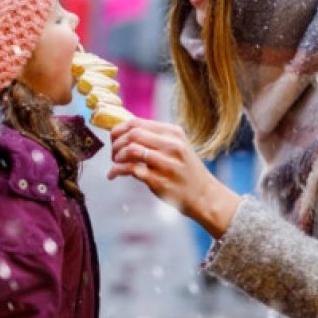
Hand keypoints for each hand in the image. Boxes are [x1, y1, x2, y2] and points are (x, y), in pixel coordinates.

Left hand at [108, 117, 240, 238]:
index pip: (137, 122)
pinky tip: (114, 174)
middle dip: (116, 143)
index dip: (119, 129)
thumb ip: (154, 137)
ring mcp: (167, 164)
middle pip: (132, 134)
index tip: (114, 138)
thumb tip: (124, 130)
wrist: (203, 195)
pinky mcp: (160, 181)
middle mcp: (172, 146)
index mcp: (173, 133)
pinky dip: (117, 170)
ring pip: (131, 150)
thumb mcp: (176, 146)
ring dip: (116, 157)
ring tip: (115, 163)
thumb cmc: (185, 170)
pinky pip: (132, 170)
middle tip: (113, 153)